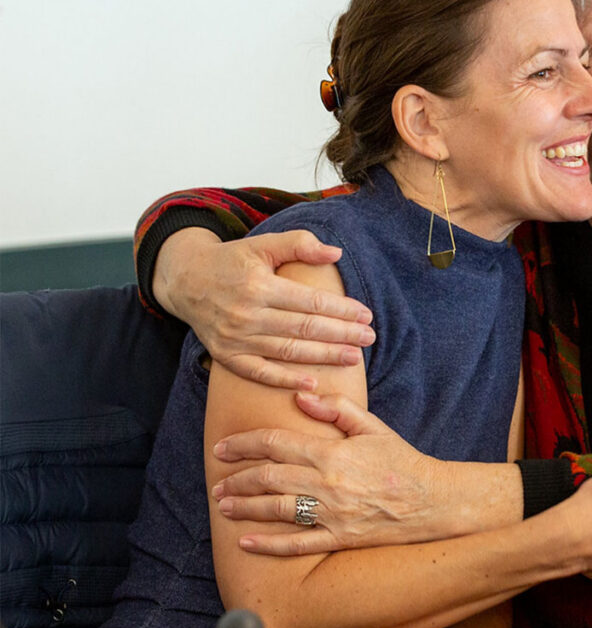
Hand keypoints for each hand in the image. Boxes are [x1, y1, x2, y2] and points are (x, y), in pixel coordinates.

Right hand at [154, 228, 375, 388]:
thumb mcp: (263, 244)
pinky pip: (260, 372)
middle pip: (304, 328)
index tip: (366, 315)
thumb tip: (336, 253)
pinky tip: (312, 383)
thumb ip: (299, 244)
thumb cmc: (232, 261)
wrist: (186, 280)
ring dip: (323, 357)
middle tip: (369, 338)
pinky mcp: (226, 356)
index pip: (310, 302)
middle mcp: (247, 314)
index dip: (341, 309)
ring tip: (353, 358)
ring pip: (288, 352)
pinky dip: (285, 380)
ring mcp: (236, 338)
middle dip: (341, 334)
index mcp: (259, 286)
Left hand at [211, 392, 447, 553]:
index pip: (276, 444)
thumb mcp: (372, 426)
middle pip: (268, 477)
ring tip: (223, 505)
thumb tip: (300, 396)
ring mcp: (331, 514)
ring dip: (244, 507)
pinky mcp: (338, 538)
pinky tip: (246, 542)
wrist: (431, 501)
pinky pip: (296, 544)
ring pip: (275, 510)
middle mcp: (327, 483)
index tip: (223, 447)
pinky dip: (268, 544)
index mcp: (333, 452)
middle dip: (237, 477)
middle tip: (217, 479)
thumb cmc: (401, 460)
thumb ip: (335, 408)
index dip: (244, 444)